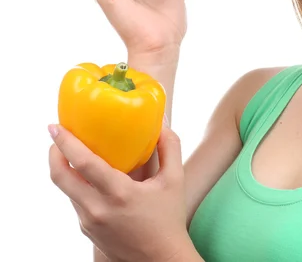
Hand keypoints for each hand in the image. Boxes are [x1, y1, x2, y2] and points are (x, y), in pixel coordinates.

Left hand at [48, 121, 188, 261]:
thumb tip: (162, 125)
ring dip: (65, 169)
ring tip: (73, 153)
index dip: (66, 142)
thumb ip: (170, 148)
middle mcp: (97, 208)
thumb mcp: (175, 180)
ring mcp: (89, 221)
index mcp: (118, 193)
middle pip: (60, 177)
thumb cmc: (169, 219)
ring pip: (66, 190)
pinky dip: (77, 185)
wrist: (160, 259)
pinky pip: (76, 202)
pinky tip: (89, 178)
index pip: (82, 163)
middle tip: (58, 137)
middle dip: (54, 153)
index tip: (55, 126)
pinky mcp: (87, 230)